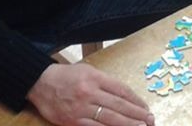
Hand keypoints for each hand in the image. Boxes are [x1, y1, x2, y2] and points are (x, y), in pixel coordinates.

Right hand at [27, 63, 154, 125]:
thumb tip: (125, 97)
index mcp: (95, 77)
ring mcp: (81, 108)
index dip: (136, 100)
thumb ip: (105, 82)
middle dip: (137, 114)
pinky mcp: (73, 120)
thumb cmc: (66, 76)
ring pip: (110, 118)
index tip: (145, 107)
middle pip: (119, 105)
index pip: (121, 90)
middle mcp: (89, 92)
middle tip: (150, 120)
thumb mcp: (88, 71)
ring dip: (128, 124)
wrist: (41, 83)